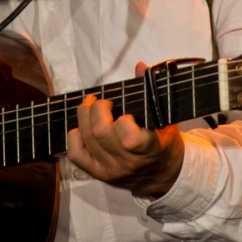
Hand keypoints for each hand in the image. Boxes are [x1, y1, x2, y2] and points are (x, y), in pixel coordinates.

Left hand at [66, 63, 183, 197]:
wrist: (163, 176)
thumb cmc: (164, 143)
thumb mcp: (166, 119)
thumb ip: (152, 93)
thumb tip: (140, 66)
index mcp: (149, 149)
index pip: (130, 139)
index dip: (124, 122)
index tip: (128, 114)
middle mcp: (128, 162)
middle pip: (100, 133)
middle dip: (98, 109)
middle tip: (105, 102)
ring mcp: (111, 170)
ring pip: (87, 139)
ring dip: (85, 115)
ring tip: (92, 106)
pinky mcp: (98, 174)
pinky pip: (76, 154)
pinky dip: (75, 136)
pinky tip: (83, 127)